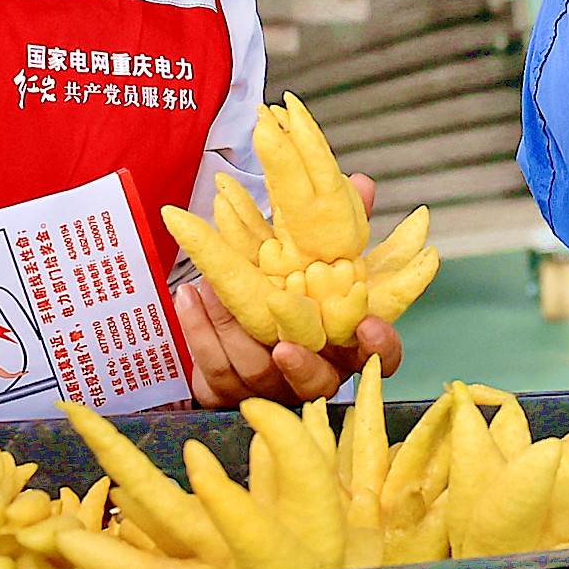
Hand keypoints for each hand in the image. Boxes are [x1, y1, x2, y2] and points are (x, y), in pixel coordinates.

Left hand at [174, 171, 403, 405]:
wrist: (234, 339)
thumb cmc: (292, 295)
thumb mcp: (317, 261)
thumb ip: (342, 229)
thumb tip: (361, 180)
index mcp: (347, 346)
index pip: (381, 357)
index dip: (380, 346)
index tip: (368, 324)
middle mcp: (316, 373)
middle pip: (317, 381)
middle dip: (301, 364)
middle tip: (284, 345)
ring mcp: (271, 386)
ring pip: (255, 368)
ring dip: (232, 330)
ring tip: (209, 287)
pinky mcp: (229, 388)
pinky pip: (213, 366)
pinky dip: (198, 329)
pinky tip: (187, 294)